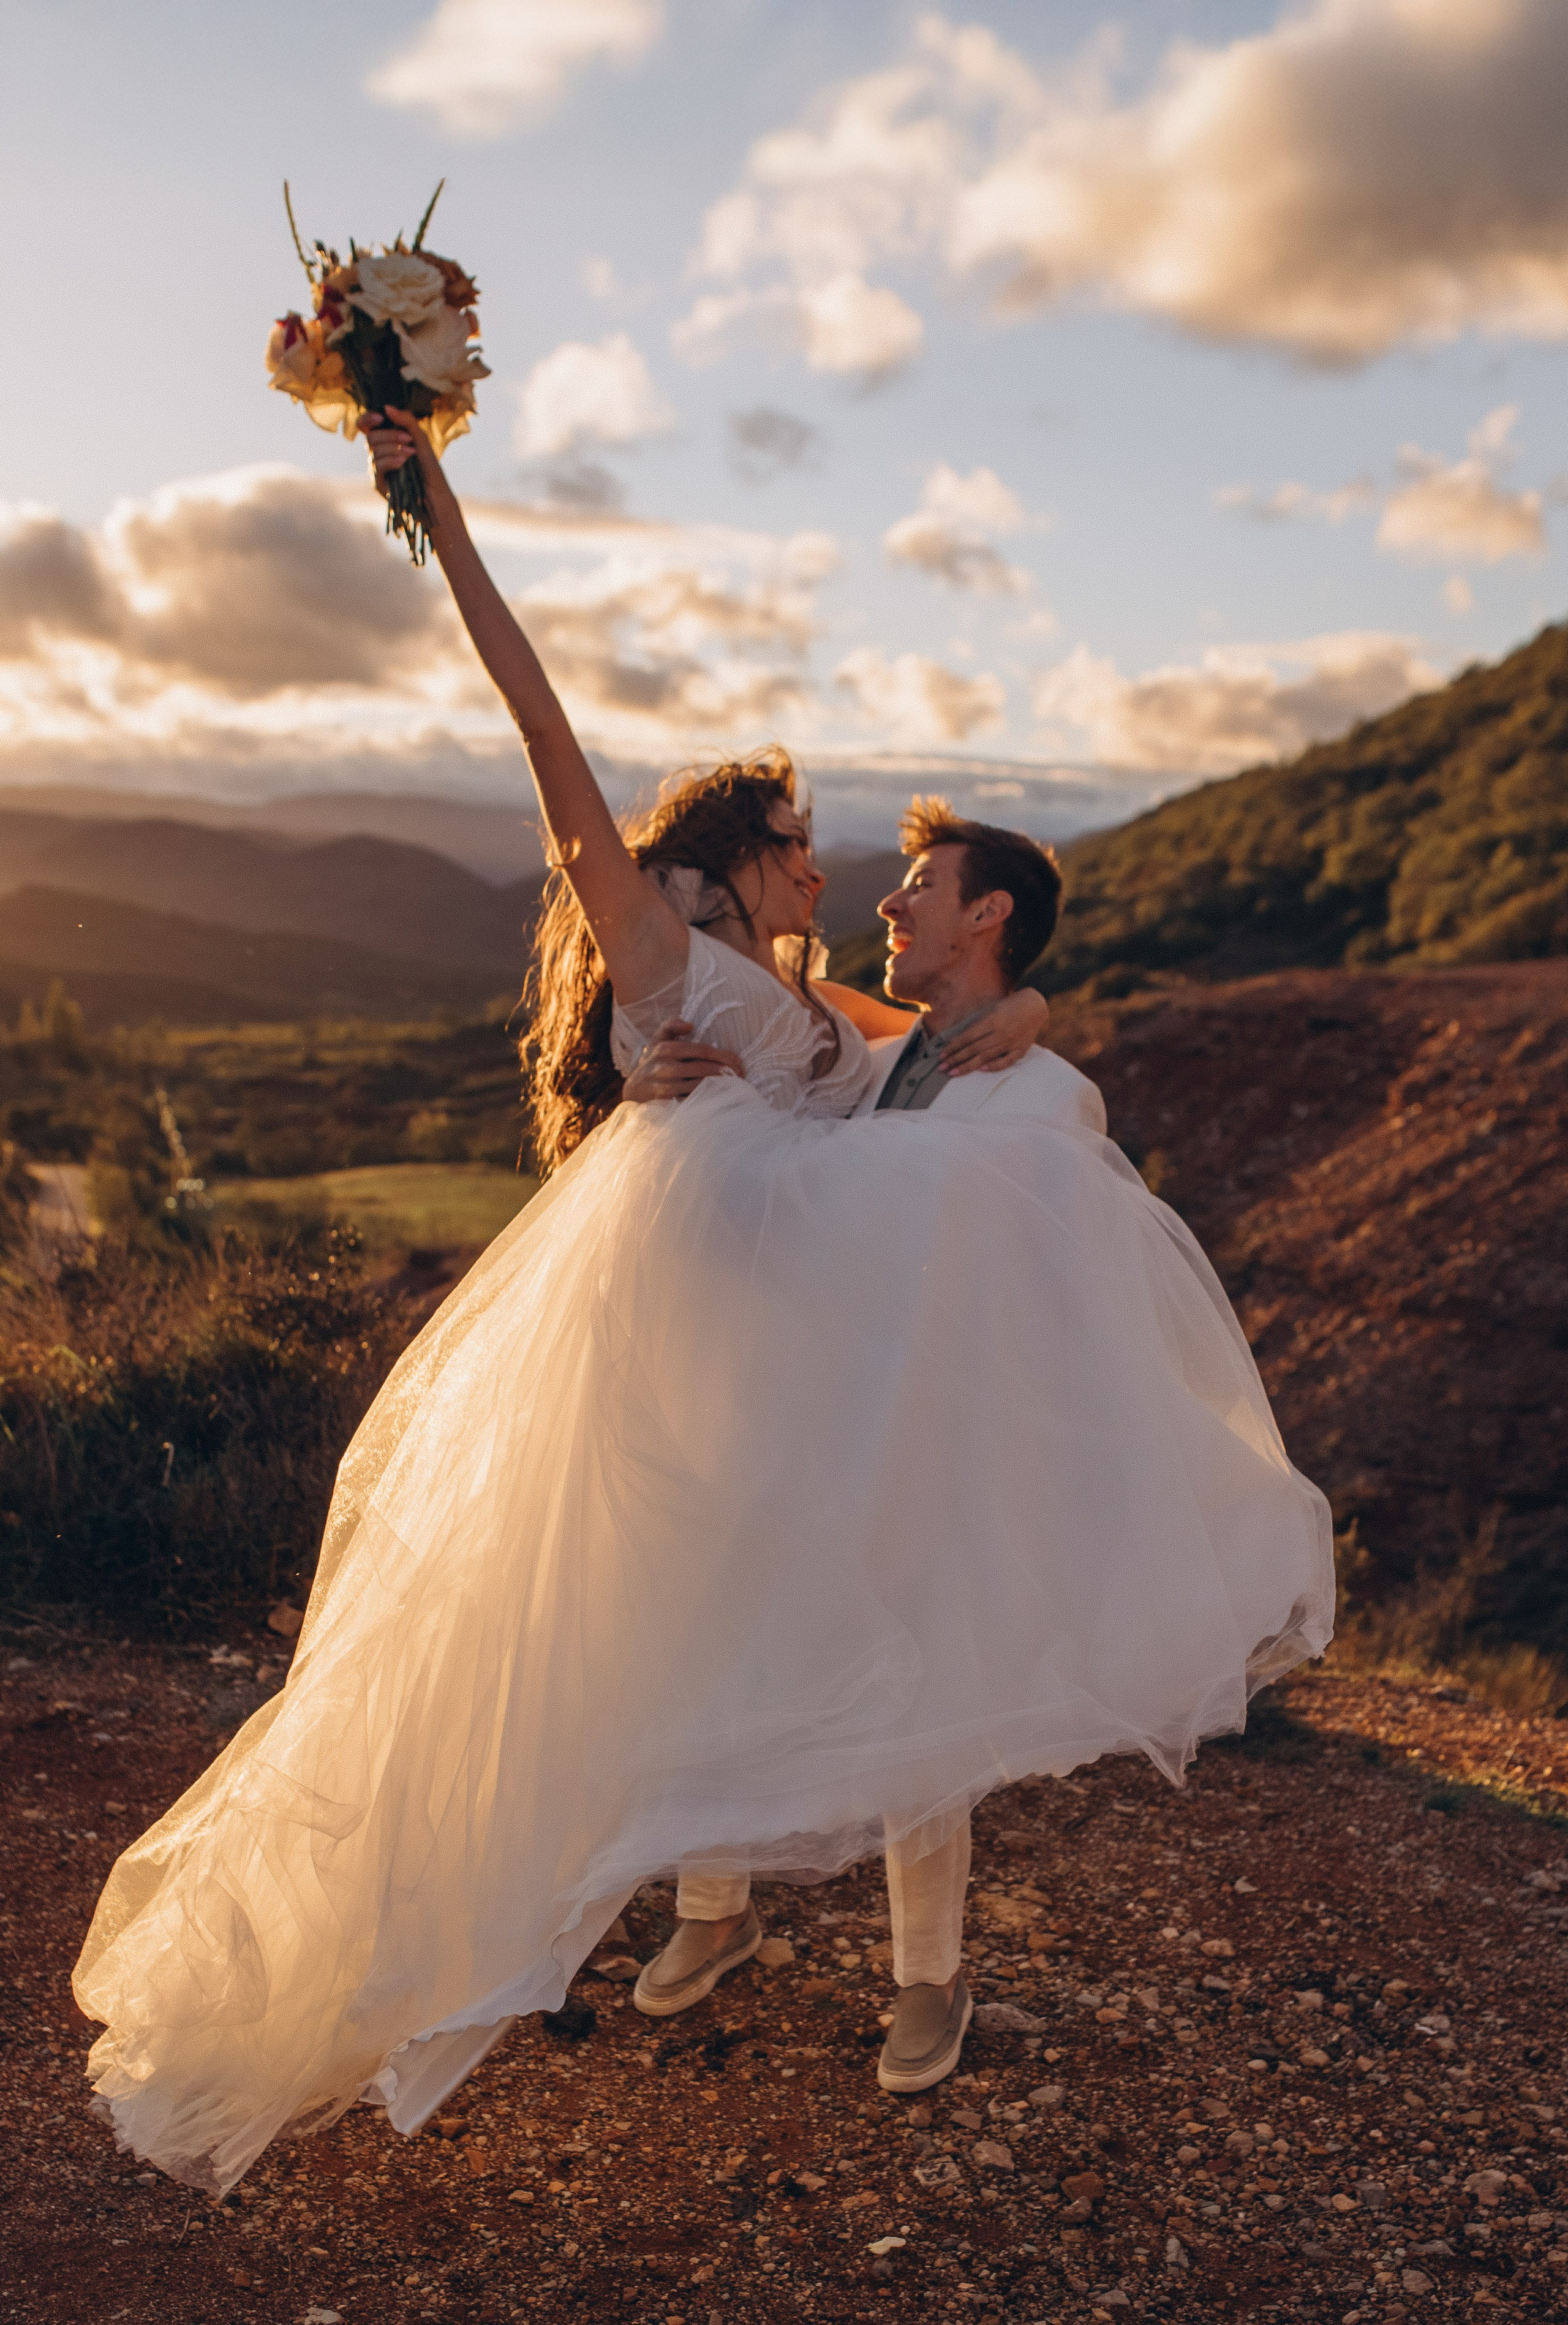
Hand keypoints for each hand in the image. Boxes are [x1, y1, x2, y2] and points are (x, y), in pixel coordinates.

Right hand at [363, 404, 435, 500]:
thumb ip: (406, 420)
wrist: (434, 490)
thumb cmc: (427, 465)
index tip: (381, 417)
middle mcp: (377, 452)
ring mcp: (376, 467)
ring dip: (395, 449)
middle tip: (409, 439)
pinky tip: (403, 463)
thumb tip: (387, 407)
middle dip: (391, 435)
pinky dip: (391, 461)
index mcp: (383, 439)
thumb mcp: (420, 437)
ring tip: (412, 454)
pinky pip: (378, 466)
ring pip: (375, 451)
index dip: (368, 418)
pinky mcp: (377, 482)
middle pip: (370, 437)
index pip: (364, 425)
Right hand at [621, 1020, 744, 1102]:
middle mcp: (665, 1066)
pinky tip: (720, 1099)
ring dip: (720, 1087)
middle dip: (726, 1073)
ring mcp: (666, 1086)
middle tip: (741, 1076)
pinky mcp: (667, 1103)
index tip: (738, 1062)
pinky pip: (692, 1101)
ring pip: (700, 1086)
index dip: (724, 1056)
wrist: (634, 1089)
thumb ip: (671, 1025)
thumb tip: (690, 1025)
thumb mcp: (658, 1039)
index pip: (703, 1051)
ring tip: (736, 1087)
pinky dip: (708, 1100)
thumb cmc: (653, 1061)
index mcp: (667, 1048)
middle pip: (704, 1069)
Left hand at [940, 985, 1049, 1075]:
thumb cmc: (1011, 1005)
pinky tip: (980, 1069)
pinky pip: (1005, 1061)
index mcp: (992, 1020)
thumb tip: (960, 1038)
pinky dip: (993, 1066)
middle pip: (974, 1049)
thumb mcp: (993, 1008)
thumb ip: (979, 1023)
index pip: (968, 1037)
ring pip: (985, 1057)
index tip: (942, 1054)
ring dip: (967, 1066)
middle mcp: (1001, 1033)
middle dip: (956, 1059)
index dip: (953, 1047)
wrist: (1036, 1006)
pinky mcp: (1020, 1050)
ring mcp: (1011, 1043)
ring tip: (953, 1072)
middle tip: (942, 1068)